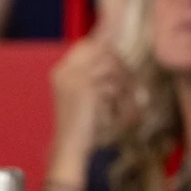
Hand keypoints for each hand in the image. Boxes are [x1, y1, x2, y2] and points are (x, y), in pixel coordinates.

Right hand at [49, 37, 131, 165]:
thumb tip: (114, 59)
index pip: (85, 46)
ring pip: (109, 66)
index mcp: (61, 71)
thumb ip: (91, 77)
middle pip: (99, 51)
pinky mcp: (86, 90)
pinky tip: (121, 107)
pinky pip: (111, 84)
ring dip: (123, 80)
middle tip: (128, 76)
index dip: (104, 45)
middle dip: (118, 61)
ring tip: (129, 94)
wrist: (68, 146)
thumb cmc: (77, 125)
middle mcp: (65, 71)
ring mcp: (74, 79)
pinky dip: (120, 95)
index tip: (120, 53)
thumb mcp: (80, 96)